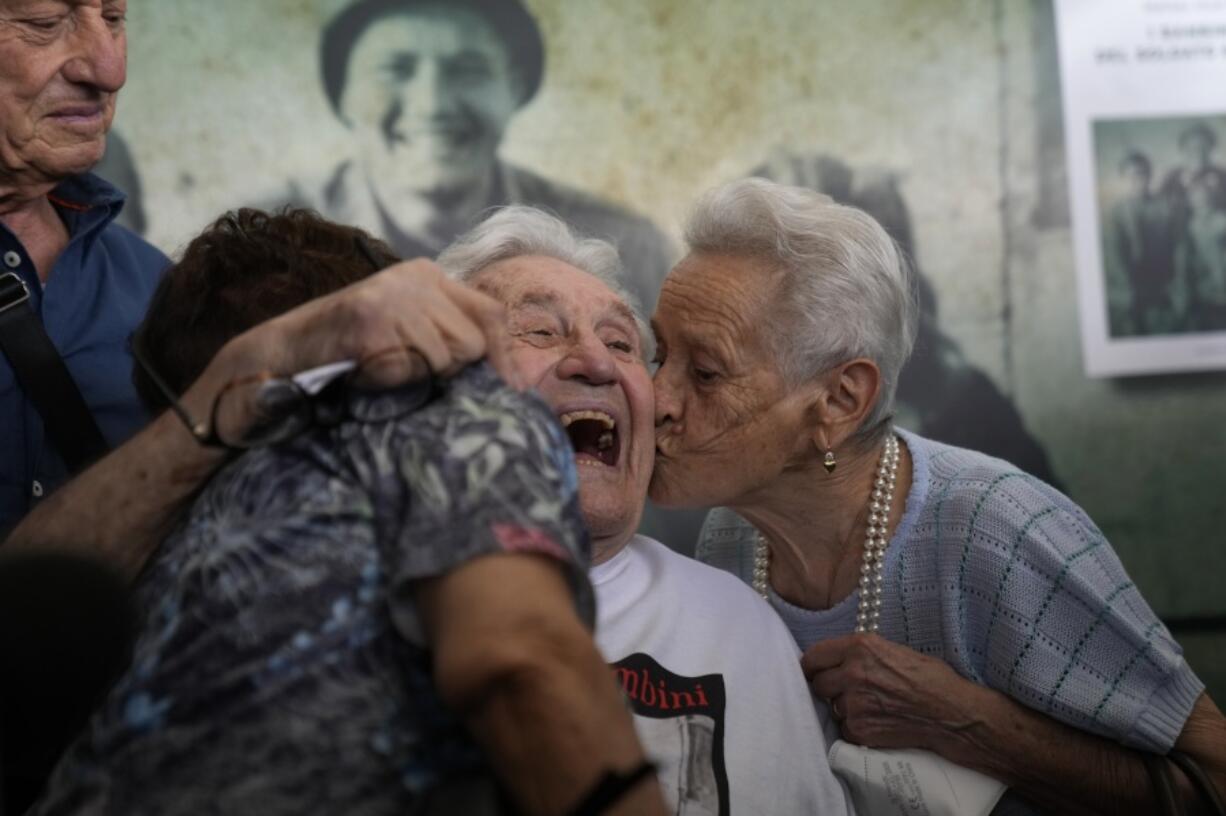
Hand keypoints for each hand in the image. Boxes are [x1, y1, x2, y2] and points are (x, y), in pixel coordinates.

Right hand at [256, 258, 517, 386]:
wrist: (281, 353)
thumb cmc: (350, 351)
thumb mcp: (406, 329)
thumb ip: (449, 334)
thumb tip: (510, 375)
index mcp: (427, 275)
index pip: (491, 314)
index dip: (500, 357)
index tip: (507, 391)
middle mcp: (415, 278)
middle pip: (473, 342)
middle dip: (452, 371)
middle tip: (412, 376)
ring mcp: (392, 297)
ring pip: (446, 358)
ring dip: (419, 379)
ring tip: (382, 371)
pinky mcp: (371, 320)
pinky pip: (412, 369)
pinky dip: (392, 383)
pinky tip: (366, 374)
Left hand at [801, 633, 985, 753]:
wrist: (951, 713)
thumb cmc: (930, 678)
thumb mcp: (893, 650)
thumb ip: (861, 653)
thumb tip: (837, 660)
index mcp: (859, 647)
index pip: (813, 657)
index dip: (813, 666)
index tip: (814, 672)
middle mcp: (852, 673)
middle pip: (817, 684)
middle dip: (829, 688)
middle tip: (847, 691)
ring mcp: (854, 704)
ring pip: (831, 708)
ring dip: (844, 709)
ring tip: (870, 707)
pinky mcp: (860, 730)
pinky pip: (844, 729)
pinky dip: (856, 729)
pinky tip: (876, 723)